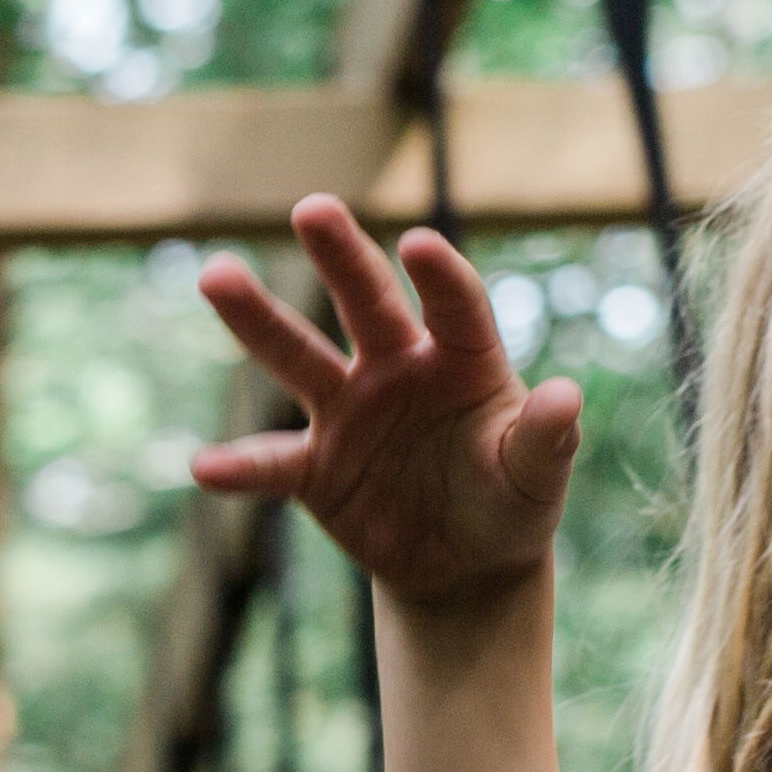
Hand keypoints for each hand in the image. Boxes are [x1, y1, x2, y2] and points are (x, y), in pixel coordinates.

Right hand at [189, 196, 583, 610]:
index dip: (440, 277)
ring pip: (299, 356)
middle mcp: (399, 367)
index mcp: (462, 358)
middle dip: (341, 255)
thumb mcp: (537, 476)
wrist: (465, 564)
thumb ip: (546, 438)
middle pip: (365, 303)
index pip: (454, 307)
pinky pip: (273, 462)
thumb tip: (566, 396)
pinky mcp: (315, 467)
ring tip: (216, 277)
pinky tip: (206, 468)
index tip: (419, 244)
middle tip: (312, 208)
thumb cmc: (511, 500)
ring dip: (257, 319)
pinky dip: (242, 466)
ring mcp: (349, 411)